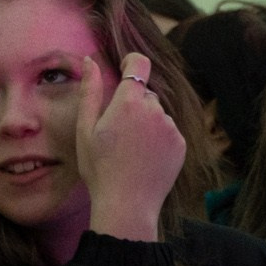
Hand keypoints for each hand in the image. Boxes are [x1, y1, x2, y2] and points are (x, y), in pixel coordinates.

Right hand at [77, 52, 185, 243]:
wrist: (126, 204)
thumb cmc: (99, 168)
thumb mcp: (85, 129)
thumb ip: (90, 91)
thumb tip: (90, 61)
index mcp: (128, 102)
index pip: (139, 64)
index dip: (132, 62)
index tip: (125, 69)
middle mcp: (154, 109)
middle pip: (145, 95)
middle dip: (133, 105)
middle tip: (118, 133)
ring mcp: (170, 127)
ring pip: (157, 114)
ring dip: (147, 123)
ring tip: (131, 150)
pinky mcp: (180, 144)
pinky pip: (169, 132)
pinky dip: (158, 139)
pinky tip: (145, 158)